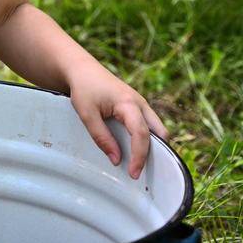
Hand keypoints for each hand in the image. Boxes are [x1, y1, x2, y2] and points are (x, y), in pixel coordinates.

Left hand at [65, 59, 168, 179]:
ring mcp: (141, 104)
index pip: (141, 134)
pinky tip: (135, 150)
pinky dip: (147, 139)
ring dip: (152, 146)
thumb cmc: (84, 88)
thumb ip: (102, 137)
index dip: (139, 156)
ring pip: (157, 129)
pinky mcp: (138, 106)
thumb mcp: (87, 114)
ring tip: (139, 163)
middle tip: (140, 171)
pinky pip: (150, 125)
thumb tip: (117, 160)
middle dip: (155, 153)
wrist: (83, 69)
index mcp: (128, 103)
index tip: (134, 173)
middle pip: (160, 132)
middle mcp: (140, 103)